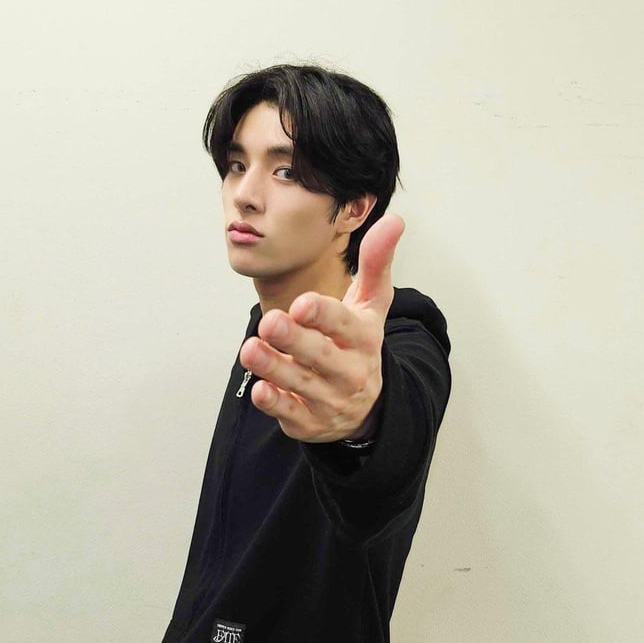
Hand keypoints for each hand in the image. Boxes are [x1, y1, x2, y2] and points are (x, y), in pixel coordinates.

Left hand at [238, 213, 404, 442]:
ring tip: (250, 349)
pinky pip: (291, 415)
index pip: (344, 325)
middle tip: (268, 322)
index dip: (324, 315)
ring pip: (301, 385)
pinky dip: (275, 404)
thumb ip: (376, 264)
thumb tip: (394, 220)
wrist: (365, 404)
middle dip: (295, 340)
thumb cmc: (358, 343)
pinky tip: (258, 389)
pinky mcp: (309, 422)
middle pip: (321, 356)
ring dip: (274, 368)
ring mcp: (329, 400)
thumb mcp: (371, 305)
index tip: (302, 303)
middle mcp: (349, 372)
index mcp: (363, 339)